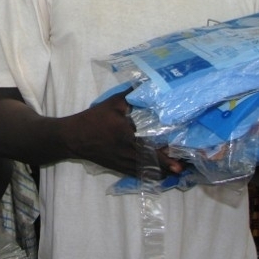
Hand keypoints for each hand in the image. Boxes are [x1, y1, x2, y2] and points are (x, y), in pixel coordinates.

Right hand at [68, 89, 184, 177]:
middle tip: (183, 168)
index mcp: (127, 137)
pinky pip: (138, 174)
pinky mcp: (119, 167)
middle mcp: (127, 153)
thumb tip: (147, 84)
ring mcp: (123, 163)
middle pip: (153, 166)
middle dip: (169, 169)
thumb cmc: (94, 119)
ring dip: (162, 173)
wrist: (74, 138)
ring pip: (147, 173)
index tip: (180, 163)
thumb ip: (131, 95)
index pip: (150, 150)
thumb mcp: (112, 103)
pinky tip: (159, 173)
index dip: (165, 158)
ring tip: (176, 171)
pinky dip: (150, 174)